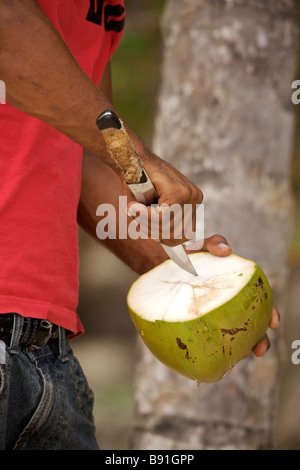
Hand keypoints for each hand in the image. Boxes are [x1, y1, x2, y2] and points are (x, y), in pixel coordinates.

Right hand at [127, 153, 202, 245]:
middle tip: (139, 220)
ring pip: (168, 227)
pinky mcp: (179, 192)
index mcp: (192, 203)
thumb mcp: (151, 211)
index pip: (185, 236)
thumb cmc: (137, 186)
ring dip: (146, 224)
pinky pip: (161, 217)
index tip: (151, 232)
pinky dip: (144, 216)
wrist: (130, 160)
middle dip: (154, 232)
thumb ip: (160, 227)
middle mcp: (195, 198)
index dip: (166, 240)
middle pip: (178, 235)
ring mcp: (190, 195)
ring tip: (136, 210)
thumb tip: (171, 247)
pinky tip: (136, 207)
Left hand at [187, 234, 279, 358]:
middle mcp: (225, 302)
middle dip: (257, 339)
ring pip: (227, 334)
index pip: (257, 302)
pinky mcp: (192, 322)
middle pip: (247, 323)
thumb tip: (227, 250)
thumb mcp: (197, 246)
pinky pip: (201, 337)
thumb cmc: (183, 254)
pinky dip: (205, 349)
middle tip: (259, 349)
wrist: (158, 264)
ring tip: (236, 359)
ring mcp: (210, 313)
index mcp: (232, 287)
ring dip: (235, 348)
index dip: (267, 313)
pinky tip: (202, 358)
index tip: (273, 323)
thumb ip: (211, 243)